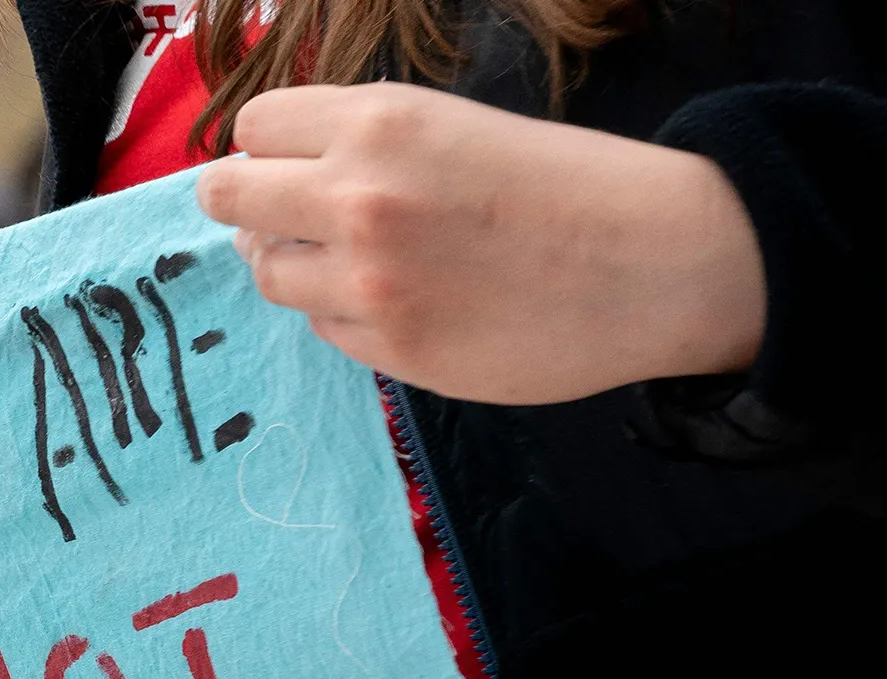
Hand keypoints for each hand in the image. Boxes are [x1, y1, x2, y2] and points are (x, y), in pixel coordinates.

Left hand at [197, 83, 764, 404]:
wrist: (656, 261)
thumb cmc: (564, 185)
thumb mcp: (453, 127)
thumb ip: (360, 146)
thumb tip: (267, 184)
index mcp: (380, 123)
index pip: (256, 128)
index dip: (270, 148)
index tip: (291, 165)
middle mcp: (358, 197)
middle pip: (230, 197)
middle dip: (249, 205)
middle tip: (285, 218)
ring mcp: (367, 279)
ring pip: (269, 272)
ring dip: (298, 265)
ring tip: (361, 260)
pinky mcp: (389, 347)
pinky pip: (324, 327)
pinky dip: (347, 314)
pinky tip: (408, 300)